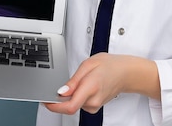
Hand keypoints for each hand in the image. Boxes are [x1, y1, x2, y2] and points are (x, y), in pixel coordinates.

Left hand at [44, 53, 159, 115]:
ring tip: (78, 81)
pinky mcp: (94, 107)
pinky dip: (75, 97)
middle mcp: (93, 100)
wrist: (125, 73)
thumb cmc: (109, 65)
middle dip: (60, 98)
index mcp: (91, 87)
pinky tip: (82, 86)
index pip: (70, 106)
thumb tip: (61, 92)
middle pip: (69, 106)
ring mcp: (95, 105)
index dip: (55, 106)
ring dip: (69, 96)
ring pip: (73, 105)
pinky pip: (79, 104)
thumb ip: (73, 81)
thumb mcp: (88, 64)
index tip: (45, 101)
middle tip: (59, 85)